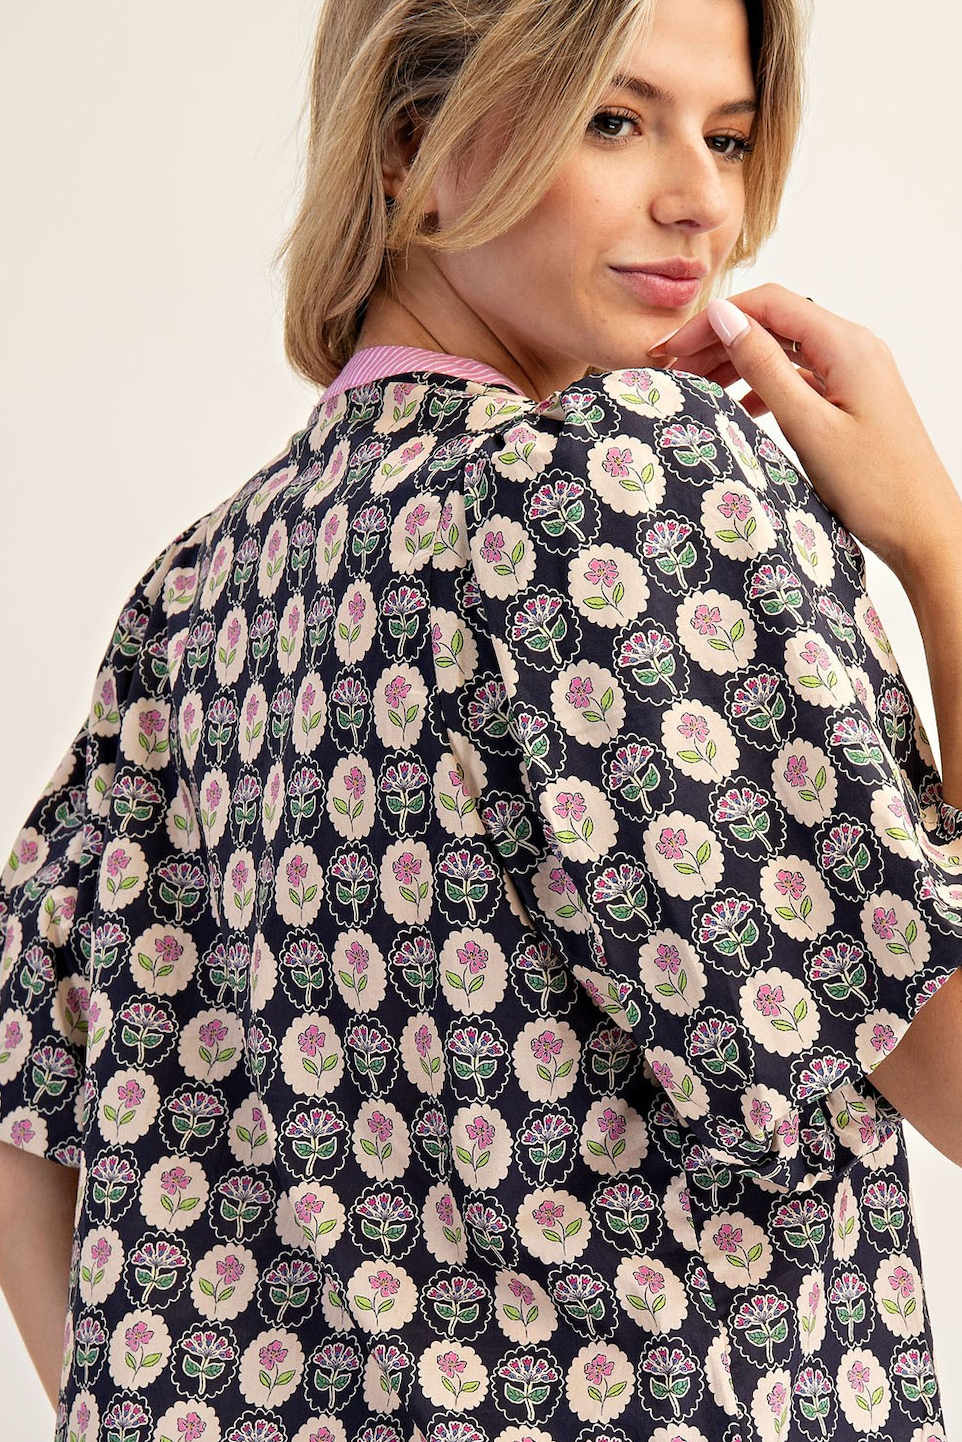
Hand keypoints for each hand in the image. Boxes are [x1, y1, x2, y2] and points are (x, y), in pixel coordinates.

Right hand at [649, 283, 961, 588]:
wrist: (925, 530)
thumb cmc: (877, 488)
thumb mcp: (808, 427)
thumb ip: (764, 368)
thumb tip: (724, 317)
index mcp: (846, 345)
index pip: (767, 305)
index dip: (712, 321)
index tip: (672, 350)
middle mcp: (854, 348)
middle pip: (774, 323)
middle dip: (719, 341)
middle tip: (673, 370)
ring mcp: (856, 373)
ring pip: (784, 350)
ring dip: (738, 363)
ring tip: (696, 388)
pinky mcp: (853, 399)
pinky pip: (800, 377)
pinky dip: (763, 386)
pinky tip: (737, 409)